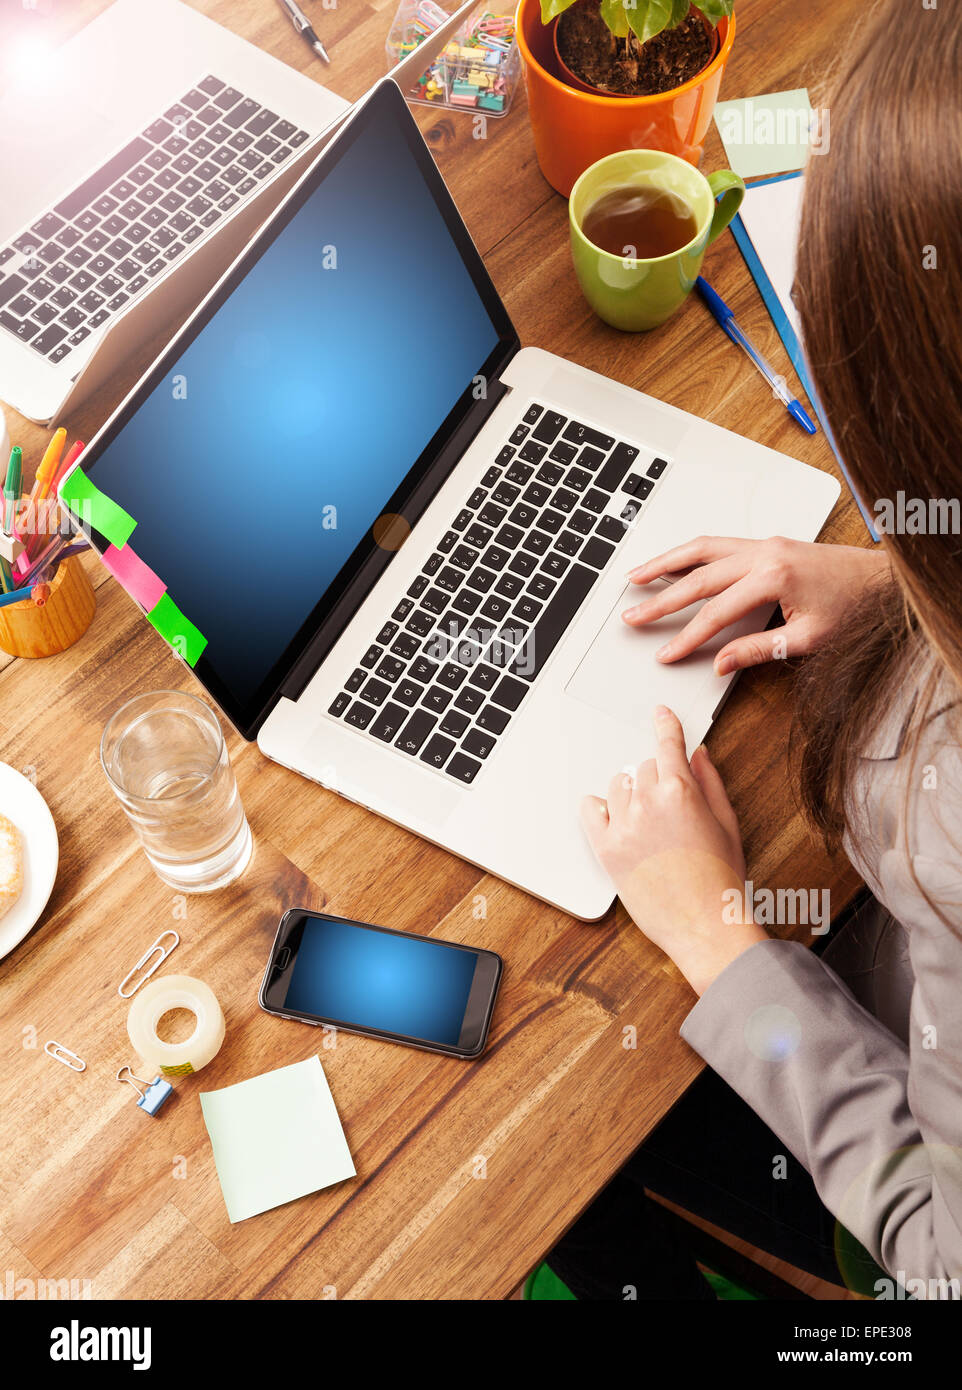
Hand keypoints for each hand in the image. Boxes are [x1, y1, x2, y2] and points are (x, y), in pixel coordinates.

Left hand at [582, 707, 767, 995]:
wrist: (704, 925)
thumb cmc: (721, 880)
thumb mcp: (727, 823)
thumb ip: (710, 782)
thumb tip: (697, 755)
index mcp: (681, 791)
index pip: (668, 744)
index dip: (665, 725)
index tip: (660, 714)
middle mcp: (648, 802)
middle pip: (643, 766)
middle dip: (657, 777)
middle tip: (671, 805)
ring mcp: (623, 825)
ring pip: (618, 785)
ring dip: (631, 793)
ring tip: (650, 821)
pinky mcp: (605, 848)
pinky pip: (590, 810)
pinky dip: (599, 808)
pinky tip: (614, 817)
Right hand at [622, 536, 890, 674]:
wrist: (883, 581)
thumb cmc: (854, 607)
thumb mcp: (808, 639)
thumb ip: (757, 651)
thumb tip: (720, 664)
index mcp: (774, 576)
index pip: (716, 612)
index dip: (687, 636)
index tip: (666, 652)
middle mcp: (764, 553)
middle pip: (698, 577)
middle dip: (661, 599)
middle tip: (633, 616)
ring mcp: (763, 544)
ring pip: (701, 549)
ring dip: (665, 563)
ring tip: (636, 577)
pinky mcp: (765, 544)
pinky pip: (716, 544)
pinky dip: (688, 553)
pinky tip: (672, 562)